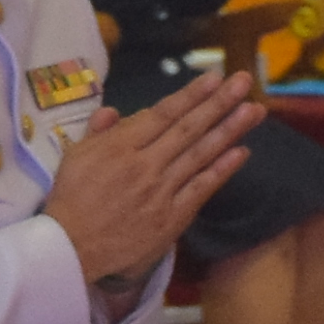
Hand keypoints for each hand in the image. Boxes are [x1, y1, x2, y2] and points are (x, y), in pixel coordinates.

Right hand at [44, 69, 257, 288]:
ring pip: (200, 155)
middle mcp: (146, 164)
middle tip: (244, 81)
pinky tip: (242, 152)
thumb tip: (115, 111)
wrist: (70, 247)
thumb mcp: (75, 156)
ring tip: (254, 110)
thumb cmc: (70, 199)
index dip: (191, 94)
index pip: (164, 114)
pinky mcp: (171, 217)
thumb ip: (98, 131)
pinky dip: (222, 170)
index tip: (215, 76)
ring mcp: (161, 191)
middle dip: (219, 103)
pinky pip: (201, 189)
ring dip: (229, 130)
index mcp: (121, 146)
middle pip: (189, 129)